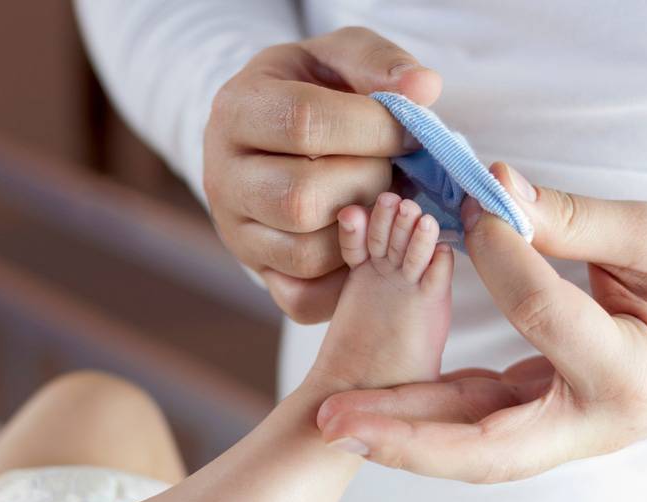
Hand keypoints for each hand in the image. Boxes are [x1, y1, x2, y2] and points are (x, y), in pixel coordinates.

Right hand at [204, 27, 441, 322]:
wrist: (266, 133)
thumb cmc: (309, 89)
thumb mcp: (336, 57)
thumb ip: (378, 62)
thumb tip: (424, 89)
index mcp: (236, 111)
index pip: (304, 124)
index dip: (373, 129)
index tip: (411, 129)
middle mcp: (222, 177)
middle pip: (302, 197)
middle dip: (369, 183)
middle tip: (391, 168)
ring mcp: (235, 232)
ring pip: (306, 253)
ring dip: (363, 232)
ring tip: (377, 199)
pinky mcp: (257, 271)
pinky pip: (302, 297)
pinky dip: (346, 276)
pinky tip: (364, 236)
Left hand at [317, 163, 646, 481]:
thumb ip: (577, 220)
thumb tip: (498, 189)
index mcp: (629, 372)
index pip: (544, 314)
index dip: (503, 254)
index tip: (475, 205)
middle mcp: (591, 420)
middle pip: (486, 446)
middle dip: (405, 433)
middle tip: (334, 418)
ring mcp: (563, 428)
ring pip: (470, 443)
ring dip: (400, 433)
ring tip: (335, 418)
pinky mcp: (542, 416)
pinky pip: (475, 421)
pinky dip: (426, 412)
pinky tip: (377, 399)